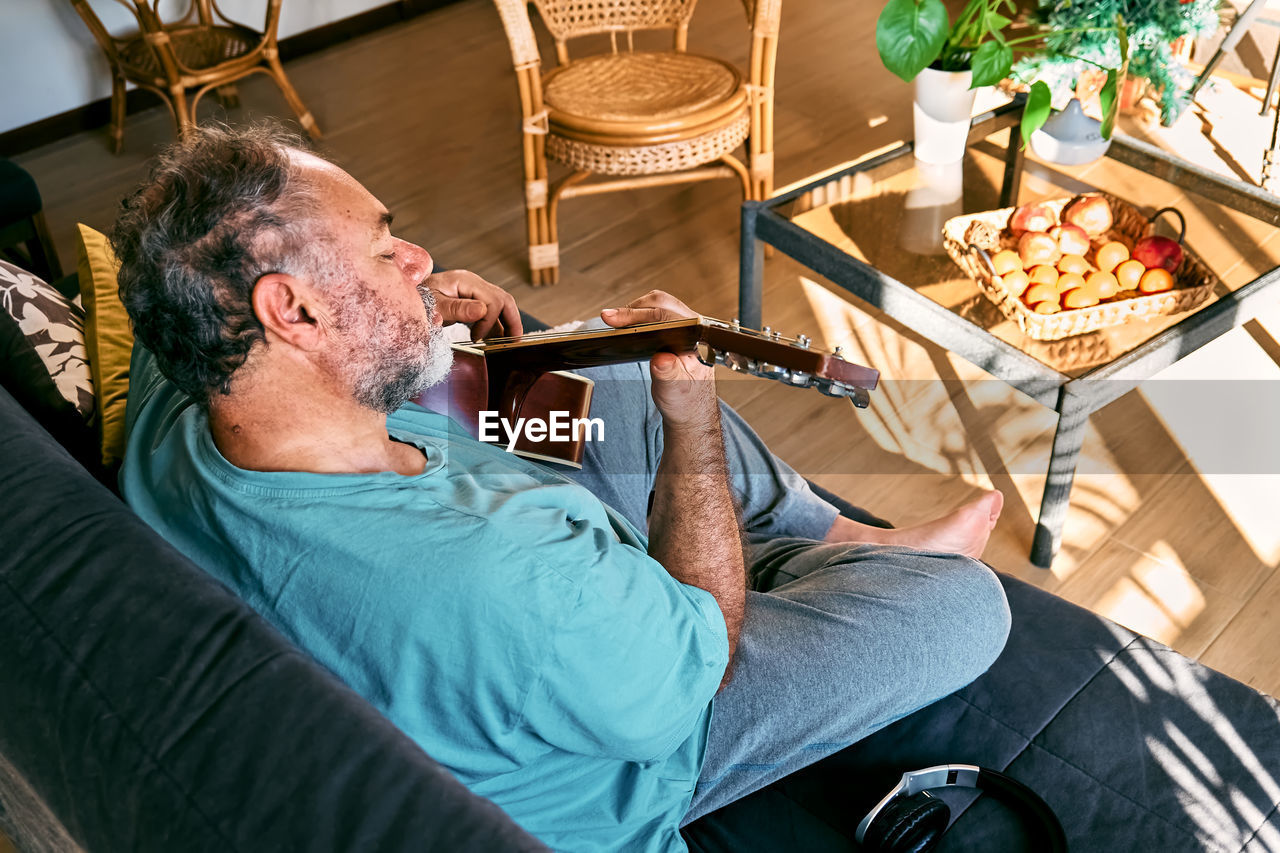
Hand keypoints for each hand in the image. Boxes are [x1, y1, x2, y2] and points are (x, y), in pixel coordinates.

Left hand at [427, 270, 521, 340]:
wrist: (406, 299)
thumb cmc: (418, 301)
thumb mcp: (434, 307)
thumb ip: (457, 309)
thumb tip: (482, 310)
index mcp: (465, 281)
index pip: (492, 300)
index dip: (489, 321)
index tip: (476, 338)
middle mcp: (473, 283)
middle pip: (503, 299)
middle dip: (512, 320)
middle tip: (513, 342)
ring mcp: (473, 291)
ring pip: (501, 305)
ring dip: (506, 323)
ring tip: (506, 343)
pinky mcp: (471, 300)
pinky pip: (491, 310)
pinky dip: (495, 325)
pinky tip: (494, 339)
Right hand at [601, 290, 717, 430]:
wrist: (689, 408)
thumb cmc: (685, 399)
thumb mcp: (674, 390)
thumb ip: (668, 374)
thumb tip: (660, 358)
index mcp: (697, 341)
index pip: (668, 317)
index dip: (639, 315)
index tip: (615, 319)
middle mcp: (694, 329)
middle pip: (662, 303)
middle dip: (633, 309)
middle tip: (610, 318)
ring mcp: (685, 327)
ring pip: (659, 304)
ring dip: (635, 310)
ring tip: (616, 321)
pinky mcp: (675, 330)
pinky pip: (657, 313)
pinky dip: (638, 315)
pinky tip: (625, 324)